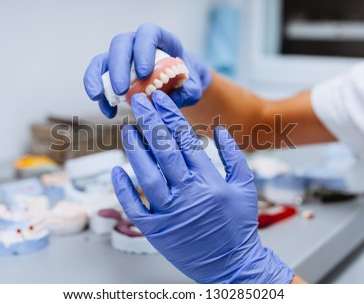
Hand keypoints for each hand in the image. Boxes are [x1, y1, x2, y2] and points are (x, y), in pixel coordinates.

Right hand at [84, 23, 211, 117]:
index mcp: (159, 39)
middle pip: (121, 45)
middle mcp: (136, 44)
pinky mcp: (111, 73)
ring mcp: (121, 58)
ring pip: (103, 60)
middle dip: (118, 67)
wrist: (179, 85)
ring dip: (98, 78)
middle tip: (122, 90)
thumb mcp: (193, 87)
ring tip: (98, 97)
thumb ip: (187, 91)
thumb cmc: (186, 80)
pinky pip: (98, 79)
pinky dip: (100, 95)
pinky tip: (108, 111)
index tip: (144, 73)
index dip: (143, 49)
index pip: (148, 33)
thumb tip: (169, 100)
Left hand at [111, 90, 293, 283]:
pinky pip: (135, 207)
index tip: (159, 99)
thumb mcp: (246, 186)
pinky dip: (124, 189)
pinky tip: (117, 170)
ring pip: (146, 175)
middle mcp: (186, 195)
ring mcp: (169, 214)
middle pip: (163, 151)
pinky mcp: (156, 231)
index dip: (170, 117)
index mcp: (208, 181)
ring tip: (128, 130)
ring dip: (135, 150)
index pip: (184, 140)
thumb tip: (219, 130)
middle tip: (138, 101)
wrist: (233, 264)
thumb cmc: (239, 224)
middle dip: (149, 122)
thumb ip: (233, 156)